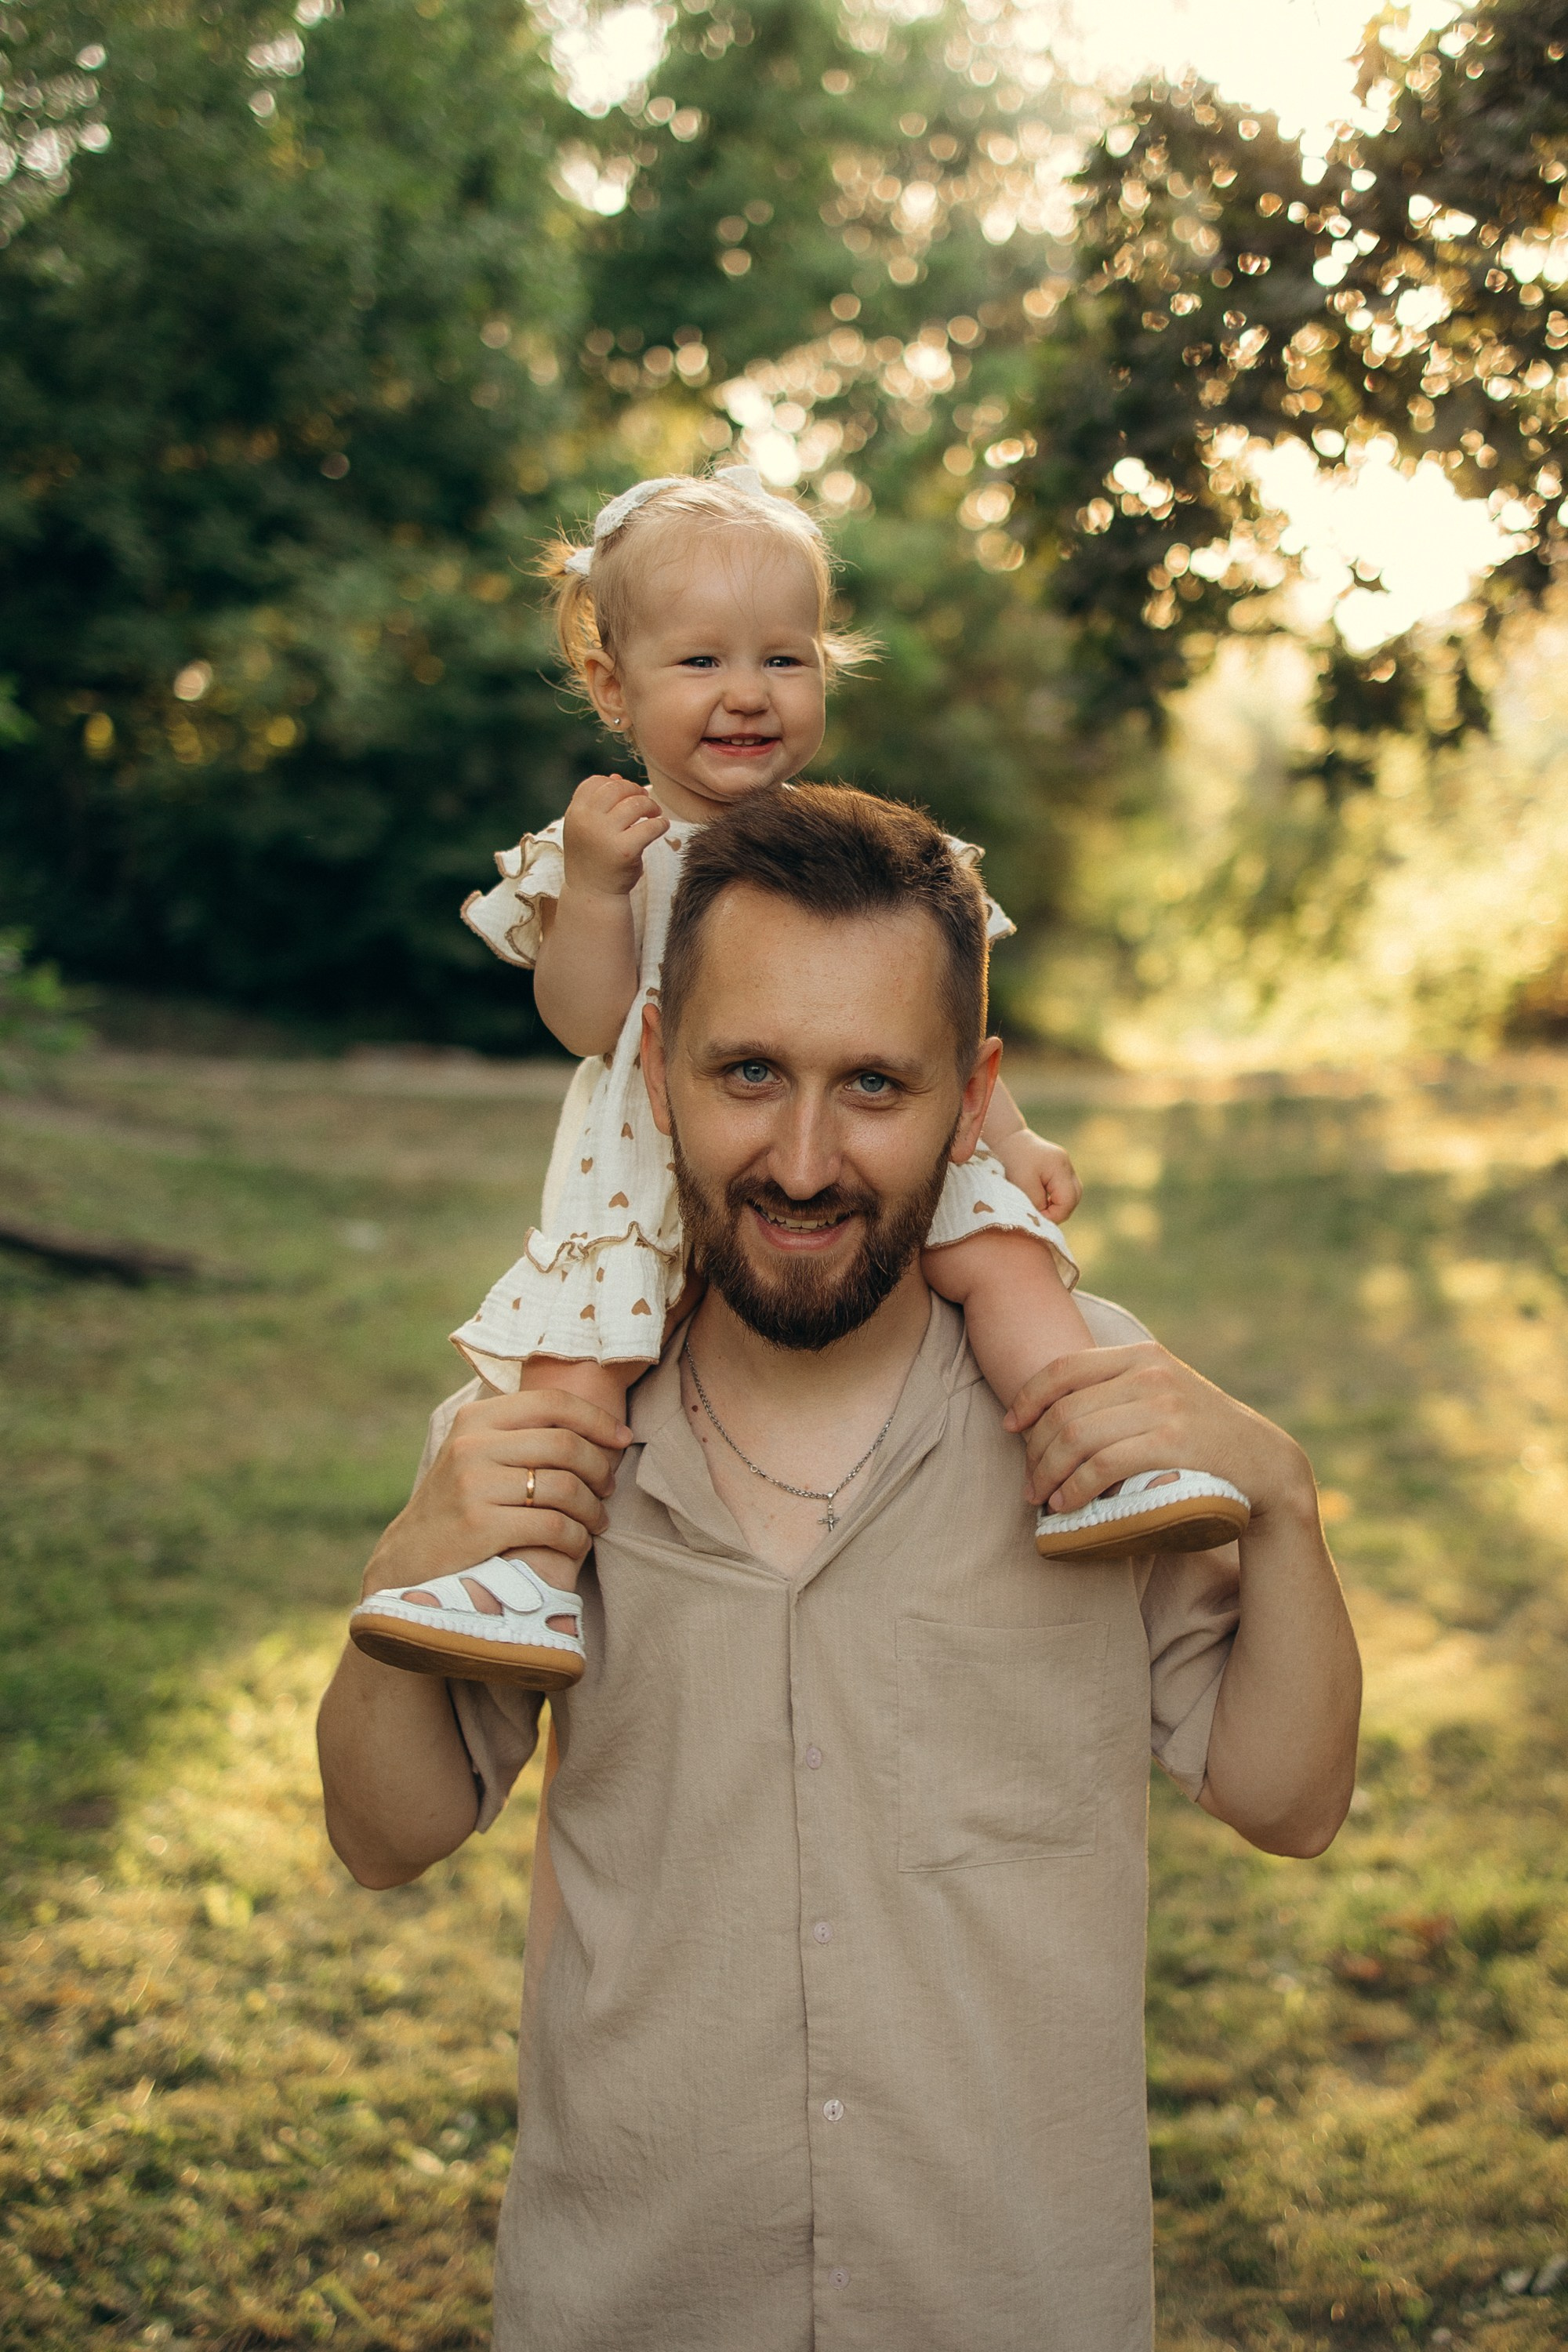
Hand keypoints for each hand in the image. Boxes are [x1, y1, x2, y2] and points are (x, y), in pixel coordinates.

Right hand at [360, 1389, 631, 1597]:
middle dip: (600, 1468)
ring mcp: (474, 1485)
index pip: (553, 1402)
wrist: (409, 1559)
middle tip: (609, 1487)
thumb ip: (518, 1431)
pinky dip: (576, 1537)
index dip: (597, 1419)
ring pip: (564, 1487)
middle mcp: (472, 1444)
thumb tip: (590, 1417)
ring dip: (593, 1508)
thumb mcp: (475, 1452)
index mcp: (476, 1418)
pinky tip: (577, 1543)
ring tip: (598, 1520)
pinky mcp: (480, 1526)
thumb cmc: (458, 1502)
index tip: (622, 1439)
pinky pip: (553, 1526)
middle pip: (565, 1445)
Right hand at [561, 772, 668, 899]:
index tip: (626, 796)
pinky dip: (661, 824)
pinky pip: (651, 826)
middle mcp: (586, 821)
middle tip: (646, 804)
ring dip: (651, 806)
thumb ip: (596, 803)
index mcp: (575, 813)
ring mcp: (604, 835)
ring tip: (654, 815)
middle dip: (635, 792)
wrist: (593, 894)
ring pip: (636, 804)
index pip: (596, 782)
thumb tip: (616, 776)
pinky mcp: (625, 851)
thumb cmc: (593, 858)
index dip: (614, 784)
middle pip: (617, 788)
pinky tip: (661, 827)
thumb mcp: (585, 828)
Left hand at [996, 1127, 1081, 1221]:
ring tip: (1040, 1209)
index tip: (1037, 1218)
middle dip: (1060, 1211)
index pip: (1068, 1200)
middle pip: (1074, 1197)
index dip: (1055, 1215)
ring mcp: (1064, 1165)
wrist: (1004, 1138)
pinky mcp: (1058, 1167)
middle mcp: (1066, 1165)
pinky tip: (1042, 1200)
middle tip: (1041, 1217)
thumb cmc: (1010, 1161)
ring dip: (1058, 1205)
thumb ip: (1038, 1204)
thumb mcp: (1022, 1186)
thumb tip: (1047, 1219)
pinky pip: (1064, 1187)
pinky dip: (1056, 1197)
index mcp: (1060, 1167)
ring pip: (1071, 1193)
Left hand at [1003, 1342, 1312, 1517]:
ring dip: (1048, 1473)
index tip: (1011, 1426)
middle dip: (1036, 1449)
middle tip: (1028, 1481)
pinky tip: (1065, 1504)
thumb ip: (1121, 1390)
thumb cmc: (1204, 1436)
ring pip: (1077, 1437)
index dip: (1027, 1398)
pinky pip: (1102, 1464)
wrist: (1267, 1465)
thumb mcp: (1165, 1395)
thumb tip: (1053, 1412)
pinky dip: (1074, 1487)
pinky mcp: (1172, 1443)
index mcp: (1142, 1355)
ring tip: (1040, 1497)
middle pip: (1065, 1409)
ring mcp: (1163, 1406)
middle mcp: (1150, 1373)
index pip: (1063, 1368)